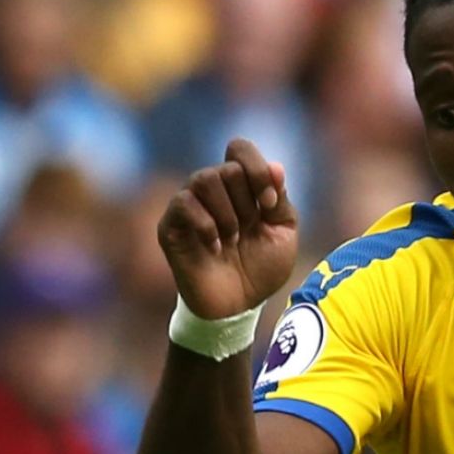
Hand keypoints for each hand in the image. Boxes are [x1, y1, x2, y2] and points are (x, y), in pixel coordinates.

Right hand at [158, 137, 299, 318]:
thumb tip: (276, 166)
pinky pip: (183, 203)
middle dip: (246, 201)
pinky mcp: (170, 226)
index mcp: (240, 187)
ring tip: (233, 238)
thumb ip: (279, 199)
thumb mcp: (283, 233)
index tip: (270, 203)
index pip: (239, 148)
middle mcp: (212, 191)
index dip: (258, 169)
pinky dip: (207, 224)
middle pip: (227, 167)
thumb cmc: (262, 269)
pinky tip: (217, 247)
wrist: (239, 305)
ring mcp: (189, 206)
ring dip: (228, 212)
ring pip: (203, 179)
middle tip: (249, 228)